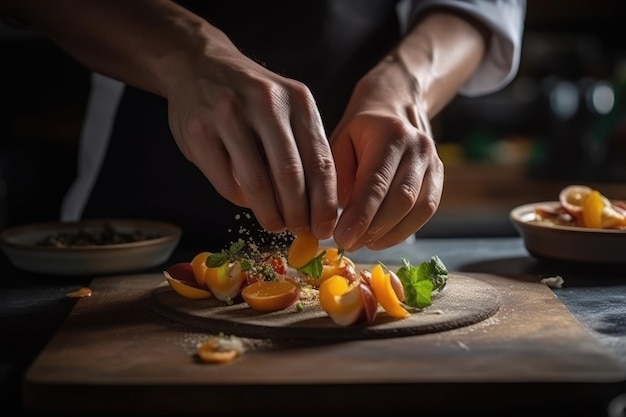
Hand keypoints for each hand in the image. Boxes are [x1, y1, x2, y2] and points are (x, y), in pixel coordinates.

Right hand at [165, 29, 337, 238]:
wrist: (200, 64)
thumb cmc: (253, 98)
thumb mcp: (288, 108)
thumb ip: (304, 146)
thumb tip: (319, 204)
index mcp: (297, 101)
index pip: (320, 162)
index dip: (324, 203)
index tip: (324, 228)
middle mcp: (266, 104)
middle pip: (290, 176)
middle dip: (298, 214)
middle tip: (300, 231)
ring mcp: (229, 115)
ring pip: (257, 184)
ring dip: (270, 214)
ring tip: (276, 224)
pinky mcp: (199, 131)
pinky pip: (226, 182)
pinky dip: (241, 201)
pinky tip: (248, 201)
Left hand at [330, 58, 443, 250]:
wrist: (395, 107)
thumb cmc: (360, 131)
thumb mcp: (339, 142)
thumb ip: (338, 176)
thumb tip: (338, 215)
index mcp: (390, 134)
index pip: (376, 183)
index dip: (360, 216)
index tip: (341, 238)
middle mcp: (419, 147)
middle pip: (401, 200)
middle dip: (373, 229)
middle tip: (348, 244)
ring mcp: (434, 162)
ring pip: (419, 209)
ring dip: (389, 234)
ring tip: (363, 242)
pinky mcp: (440, 178)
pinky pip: (427, 211)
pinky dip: (403, 230)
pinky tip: (381, 238)